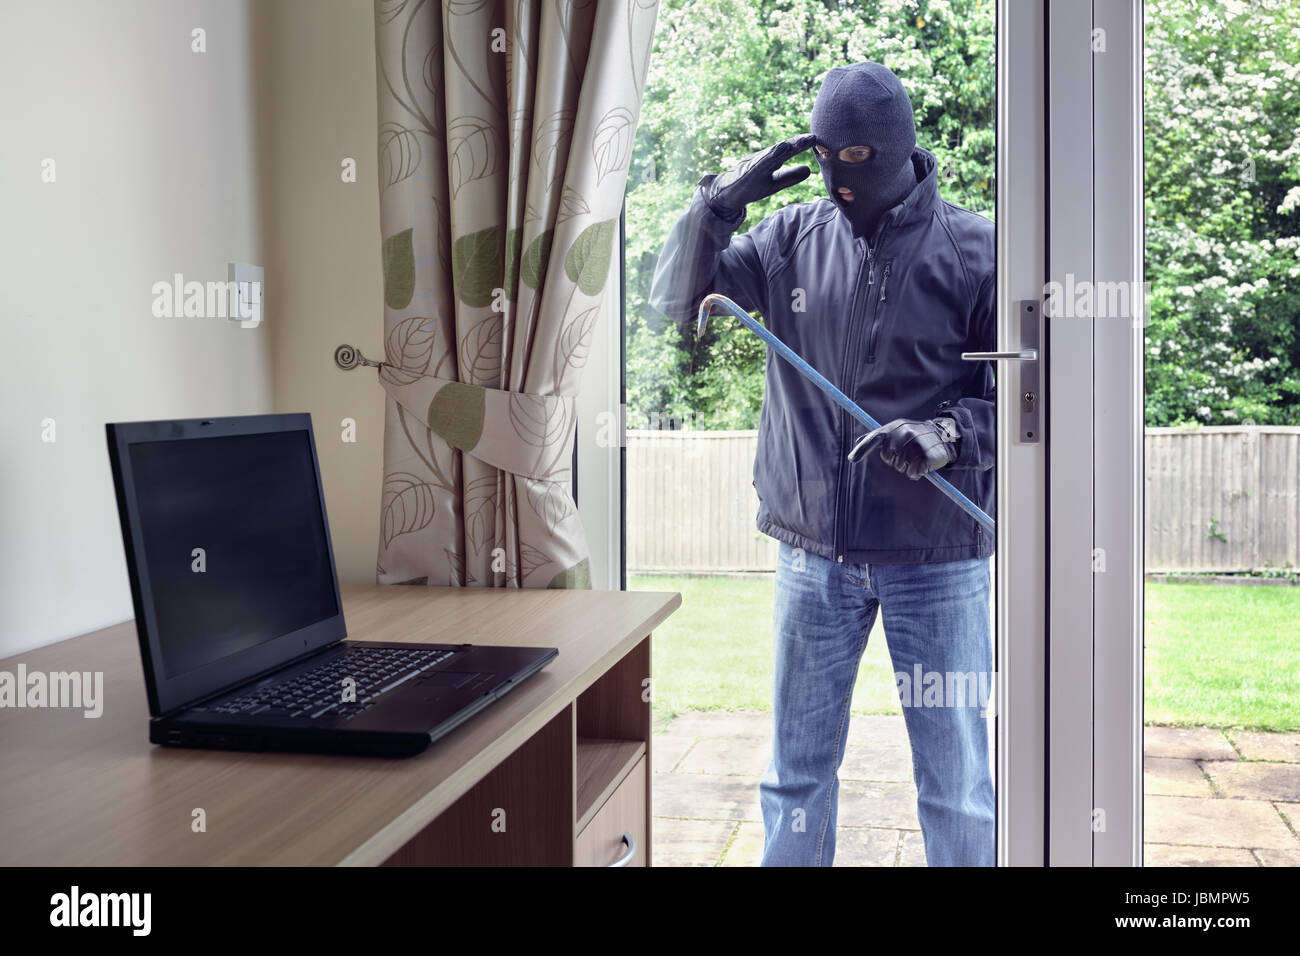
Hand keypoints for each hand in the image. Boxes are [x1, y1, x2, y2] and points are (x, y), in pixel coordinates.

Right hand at [699, 133, 816, 219]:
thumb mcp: (773, 184)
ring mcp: (753, 163)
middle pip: (782, 148)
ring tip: (799, 141)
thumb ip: (790, 177)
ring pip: (772, 153)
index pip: (788, 151)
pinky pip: (759, 163)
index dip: (802, 145)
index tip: (816, 139)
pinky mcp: (746, 172)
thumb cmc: (749, 187)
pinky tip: (780, 150)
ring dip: (786, 147)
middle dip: (797, 142)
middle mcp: (762, 158)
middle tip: (812, 137)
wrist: (725, 195)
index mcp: (770, 160)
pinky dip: (770, 156)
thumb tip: (809, 170)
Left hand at [848, 416, 959, 478]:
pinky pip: (913, 473)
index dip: (861, 449)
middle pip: (888, 458)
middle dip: (896, 460)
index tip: (851, 459)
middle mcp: (903, 433)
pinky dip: (917, 472)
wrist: (943, 435)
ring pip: (900, 467)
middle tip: (909, 452)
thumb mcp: (896, 430)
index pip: (874, 438)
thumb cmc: (914, 435)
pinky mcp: (925, 456)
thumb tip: (858, 439)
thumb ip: (877, 436)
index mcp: (894, 427)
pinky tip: (923, 463)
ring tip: (917, 456)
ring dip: (908, 467)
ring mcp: (915, 444)